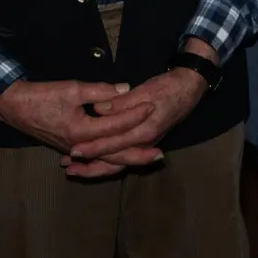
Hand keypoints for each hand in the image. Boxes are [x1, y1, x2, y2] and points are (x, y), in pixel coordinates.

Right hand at [0, 79, 153, 154]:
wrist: (12, 105)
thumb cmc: (40, 96)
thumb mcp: (71, 88)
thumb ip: (100, 91)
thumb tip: (125, 89)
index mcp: (81, 131)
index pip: (116, 125)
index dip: (135, 114)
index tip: (151, 106)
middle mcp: (80, 146)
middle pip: (115, 155)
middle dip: (138, 155)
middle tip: (160, 155)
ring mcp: (74, 149)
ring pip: (106, 160)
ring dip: (126, 160)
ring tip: (146, 159)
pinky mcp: (70, 147)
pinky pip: (95, 159)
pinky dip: (108, 161)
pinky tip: (120, 161)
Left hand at [62, 39, 216, 177]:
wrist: (189, 89)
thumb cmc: (167, 88)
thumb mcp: (145, 91)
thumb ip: (121, 102)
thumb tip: (99, 109)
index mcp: (144, 131)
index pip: (114, 143)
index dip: (93, 147)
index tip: (73, 150)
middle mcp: (144, 142)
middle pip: (115, 161)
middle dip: (90, 166)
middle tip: (68, 168)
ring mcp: (144, 143)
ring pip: (118, 163)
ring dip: (95, 167)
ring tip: (73, 169)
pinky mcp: (142, 141)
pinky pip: (122, 156)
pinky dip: (106, 160)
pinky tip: (90, 159)